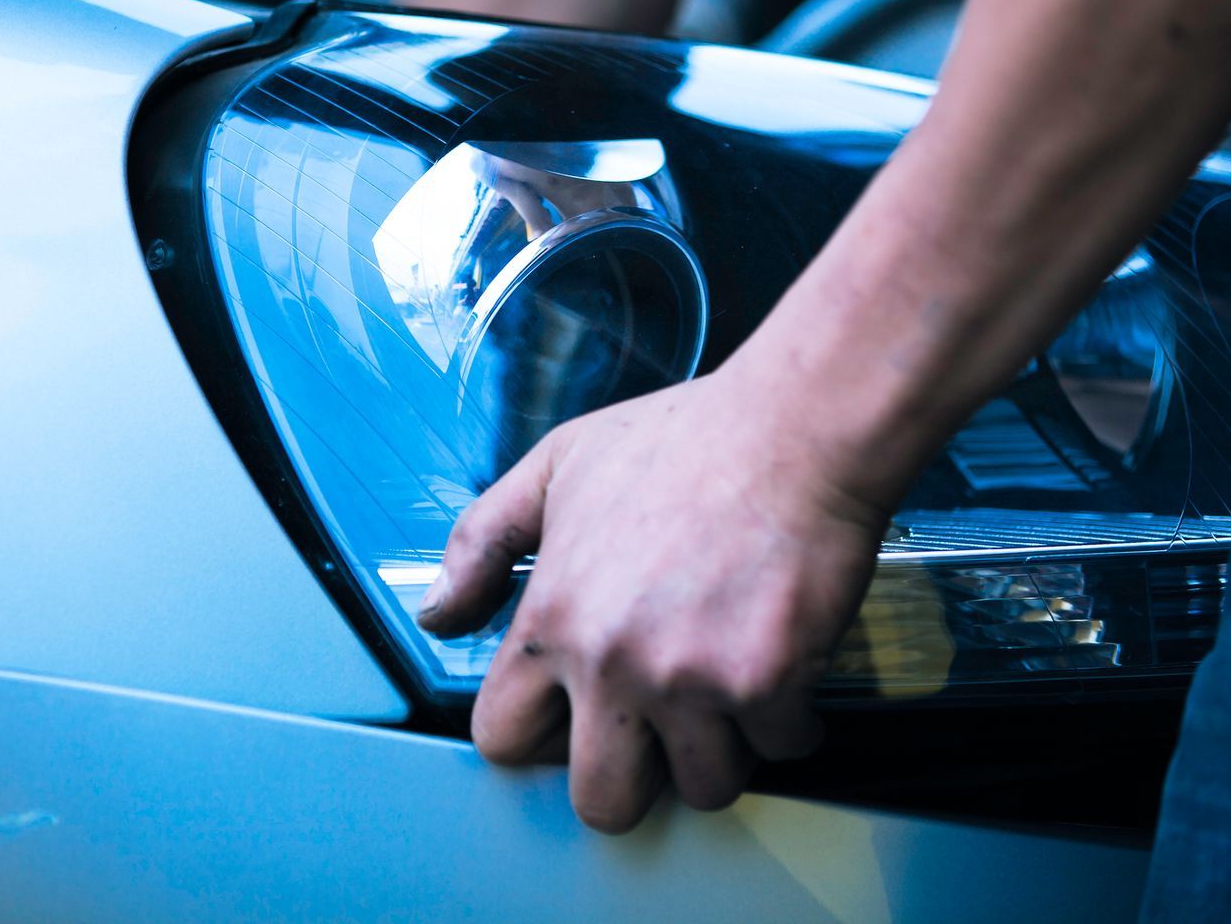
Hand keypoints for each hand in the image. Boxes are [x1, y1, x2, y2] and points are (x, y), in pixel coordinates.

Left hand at [416, 365, 891, 832]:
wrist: (794, 426)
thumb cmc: (683, 440)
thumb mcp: (554, 467)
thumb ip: (481, 542)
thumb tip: (435, 614)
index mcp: (552, 619)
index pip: (504, 741)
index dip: (544, 738)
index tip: (578, 717)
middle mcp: (611, 663)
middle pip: (602, 803)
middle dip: (636, 778)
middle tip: (661, 731)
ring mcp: (691, 680)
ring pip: (704, 788)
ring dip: (721, 749)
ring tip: (726, 689)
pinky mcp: (769, 682)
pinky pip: (781, 748)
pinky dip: (791, 717)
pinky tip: (784, 662)